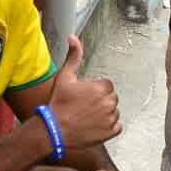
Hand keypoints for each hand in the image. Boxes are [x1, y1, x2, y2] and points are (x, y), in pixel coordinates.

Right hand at [47, 36, 121, 150]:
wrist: (53, 131)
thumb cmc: (58, 104)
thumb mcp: (64, 77)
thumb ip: (73, 57)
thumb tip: (73, 38)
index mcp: (101, 88)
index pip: (107, 85)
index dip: (95, 90)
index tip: (84, 96)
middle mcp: (109, 103)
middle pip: (111, 98)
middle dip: (101, 101)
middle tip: (84, 107)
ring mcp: (111, 118)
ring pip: (113, 112)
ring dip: (104, 114)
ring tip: (87, 117)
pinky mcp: (111, 132)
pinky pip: (116, 126)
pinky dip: (108, 127)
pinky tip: (94, 126)